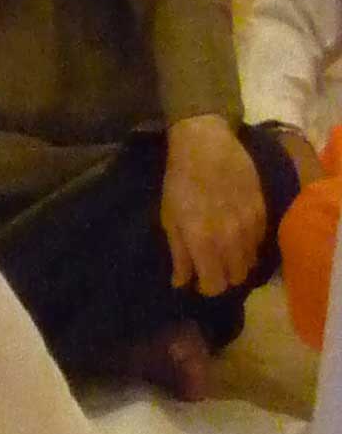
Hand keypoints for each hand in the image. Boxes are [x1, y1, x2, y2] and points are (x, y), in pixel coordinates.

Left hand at [161, 113, 266, 298]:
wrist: (206, 146)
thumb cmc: (180, 181)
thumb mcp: (170, 218)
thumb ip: (179, 254)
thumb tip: (181, 283)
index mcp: (203, 242)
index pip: (215, 285)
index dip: (206, 287)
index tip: (199, 280)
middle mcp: (231, 239)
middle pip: (236, 278)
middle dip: (223, 277)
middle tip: (211, 265)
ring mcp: (250, 227)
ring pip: (250, 263)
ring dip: (237, 263)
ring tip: (224, 250)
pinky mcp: (263, 213)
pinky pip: (260, 243)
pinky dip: (249, 246)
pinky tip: (237, 235)